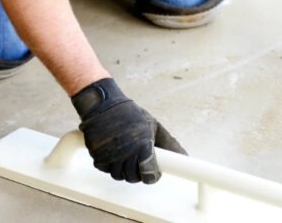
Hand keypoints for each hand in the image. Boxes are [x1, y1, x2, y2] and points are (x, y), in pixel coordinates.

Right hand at [71, 78, 185, 183]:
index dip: (152, 175)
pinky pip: (104, 169)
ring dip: (122, 169)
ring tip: (124, 154)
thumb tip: (184, 157)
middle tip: (137, 160)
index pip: (149, 174)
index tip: (152, 172)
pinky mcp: (96, 154)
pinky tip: (112, 152)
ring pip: (118, 175)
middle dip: (137, 172)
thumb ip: (168, 144)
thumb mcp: (153, 125)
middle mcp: (126, 152)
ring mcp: (110, 155)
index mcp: (143, 145)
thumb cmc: (129, 114)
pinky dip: (108, 164)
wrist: (103, 104)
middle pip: (133, 178)